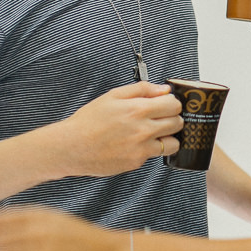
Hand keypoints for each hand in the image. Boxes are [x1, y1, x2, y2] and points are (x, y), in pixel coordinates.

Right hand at [57, 82, 181, 177]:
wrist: (72, 146)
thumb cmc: (89, 121)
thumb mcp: (113, 96)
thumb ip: (141, 89)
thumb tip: (163, 89)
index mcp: (138, 109)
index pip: (173, 105)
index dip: (171, 103)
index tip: (166, 104)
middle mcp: (143, 129)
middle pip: (177, 123)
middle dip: (173, 118)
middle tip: (161, 118)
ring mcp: (141, 148)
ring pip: (173, 143)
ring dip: (168, 137)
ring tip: (155, 133)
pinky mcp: (137, 162)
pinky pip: (154, 154)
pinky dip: (150, 149)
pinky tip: (137, 143)